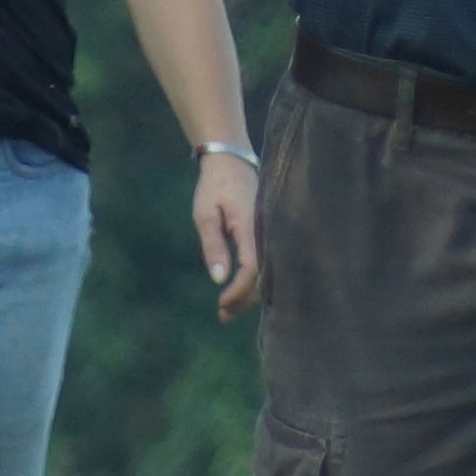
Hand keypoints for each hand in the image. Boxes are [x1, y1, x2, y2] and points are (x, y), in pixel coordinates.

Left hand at [189, 147, 262, 319]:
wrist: (232, 161)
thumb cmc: (215, 187)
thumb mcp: (205, 214)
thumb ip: (213, 245)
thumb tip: (219, 279)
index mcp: (251, 227)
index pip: (253, 269)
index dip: (239, 291)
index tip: (221, 302)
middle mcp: (267, 232)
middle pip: (265, 277)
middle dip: (244, 300)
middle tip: (222, 315)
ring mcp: (270, 233)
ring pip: (268, 273)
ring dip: (249, 295)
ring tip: (226, 310)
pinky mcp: (268, 235)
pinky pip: (266, 263)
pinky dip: (254, 282)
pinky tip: (238, 292)